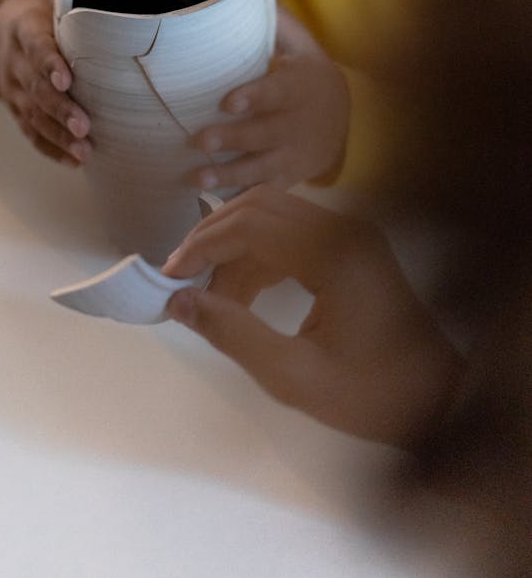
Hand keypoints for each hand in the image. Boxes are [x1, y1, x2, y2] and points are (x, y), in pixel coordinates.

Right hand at [0, 0, 91, 164]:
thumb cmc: (35, 4)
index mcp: (24, 26)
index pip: (35, 44)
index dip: (48, 62)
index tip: (66, 78)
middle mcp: (16, 61)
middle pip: (34, 87)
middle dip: (58, 108)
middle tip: (84, 125)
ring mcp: (14, 89)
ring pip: (33, 115)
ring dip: (58, 135)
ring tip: (85, 150)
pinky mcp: (18, 109)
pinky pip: (30, 132)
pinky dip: (50, 148)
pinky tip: (74, 161)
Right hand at [163, 186, 461, 444]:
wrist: (436, 400)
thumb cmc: (370, 395)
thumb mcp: (294, 376)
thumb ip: (233, 334)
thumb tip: (177, 301)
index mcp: (334, 252)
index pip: (250, 224)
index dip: (202, 246)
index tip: (169, 279)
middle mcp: (343, 227)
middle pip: (259, 205)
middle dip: (213, 237)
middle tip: (181, 279)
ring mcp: (349, 232)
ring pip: (272, 215)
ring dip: (233, 246)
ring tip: (208, 295)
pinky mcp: (350, 245)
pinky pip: (290, 233)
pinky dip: (258, 255)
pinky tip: (238, 294)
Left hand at [191, 4, 349, 191]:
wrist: (343, 117)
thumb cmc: (306, 75)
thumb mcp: (302, 46)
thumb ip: (277, 23)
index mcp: (299, 88)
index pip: (275, 92)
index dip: (253, 97)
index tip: (227, 101)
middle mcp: (298, 124)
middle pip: (264, 134)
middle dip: (231, 139)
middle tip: (197, 139)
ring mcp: (295, 155)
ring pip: (262, 167)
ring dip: (229, 174)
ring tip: (197, 177)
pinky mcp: (289, 177)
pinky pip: (266, 190)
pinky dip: (242, 197)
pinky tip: (211, 202)